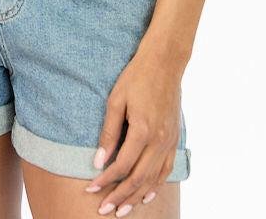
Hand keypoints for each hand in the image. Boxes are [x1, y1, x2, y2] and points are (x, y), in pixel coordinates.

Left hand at [84, 50, 182, 215]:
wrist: (165, 62)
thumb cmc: (136, 77)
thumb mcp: (116, 100)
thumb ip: (108, 132)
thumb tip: (98, 161)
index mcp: (143, 130)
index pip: (122, 166)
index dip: (105, 181)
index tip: (91, 188)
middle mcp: (159, 140)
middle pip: (138, 178)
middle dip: (120, 197)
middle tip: (104, 210)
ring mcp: (169, 141)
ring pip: (153, 178)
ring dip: (137, 197)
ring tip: (122, 210)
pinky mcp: (174, 138)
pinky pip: (166, 169)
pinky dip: (156, 185)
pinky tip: (147, 195)